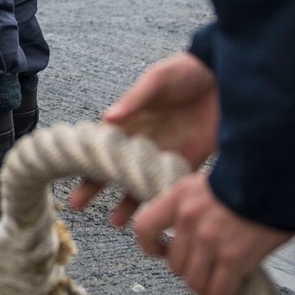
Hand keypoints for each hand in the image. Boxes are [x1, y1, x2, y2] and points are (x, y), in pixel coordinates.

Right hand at [70, 53, 218, 213]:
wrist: (226, 77)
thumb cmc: (186, 71)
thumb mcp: (158, 79)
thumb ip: (135, 99)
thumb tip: (107, 117)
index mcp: (131, 119)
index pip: (102, 144)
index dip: (85, 159)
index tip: (67, 174)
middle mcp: (143, 140)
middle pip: (114, 168)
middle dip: (96, 186)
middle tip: (77, 205)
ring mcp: (164, 154)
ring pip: (139, 183)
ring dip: (127, 202)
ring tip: (116, 222)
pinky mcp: (187, 162)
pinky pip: (169, 186)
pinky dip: (160, 202)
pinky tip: (153, 218)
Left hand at [128, 171, 291, 294]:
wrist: (278, 175)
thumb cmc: (249, 177)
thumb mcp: (209, 180)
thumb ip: (194, 204)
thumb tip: (190, 230)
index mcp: (179, 196)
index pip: (145, 227)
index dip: (150, 246)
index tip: (161, 252)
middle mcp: (189, 219)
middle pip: (175, 265)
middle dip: (189, 273)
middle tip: (204, 273)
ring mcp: (210, 240)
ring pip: (195, 283)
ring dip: (207, 292)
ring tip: (219, 292)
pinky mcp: (233, 258)